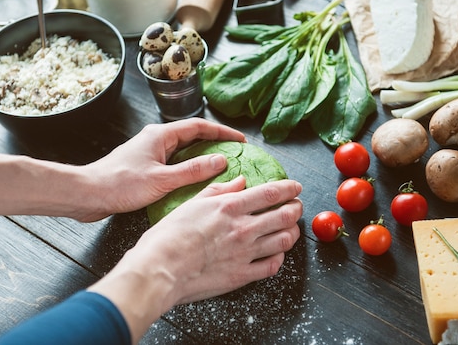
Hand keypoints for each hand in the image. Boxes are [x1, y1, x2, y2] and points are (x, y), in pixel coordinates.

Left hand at [80, 118, 245, 220]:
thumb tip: (220, 161)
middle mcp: (156, 139)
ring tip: (222, 168)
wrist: (88, 193)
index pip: (199, 127)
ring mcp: (150, 153)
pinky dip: (189, 169)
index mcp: (160, 135)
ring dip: (202, 157)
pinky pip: (174, 163)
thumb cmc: (119, 184)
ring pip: (183, 151)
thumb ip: (193, 170)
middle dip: (215, 143)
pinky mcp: (145, 166)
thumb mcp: (162, 179)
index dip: (222, 133)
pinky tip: (196, 182)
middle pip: (193, 136)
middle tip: (236, 154)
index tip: (240, 141)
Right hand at [88, 176, 302, 341]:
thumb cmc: (168, 236)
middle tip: (297, 206)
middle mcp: (243, 229)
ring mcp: (245, 253)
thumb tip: (239, 181)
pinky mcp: (242, 275)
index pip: (270, 193)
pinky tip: (277, 253)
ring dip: (292, 232)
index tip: (295, 187)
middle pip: (284, 216)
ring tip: (291, 229)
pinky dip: (280, 258)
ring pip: (284, 240)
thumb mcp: (191, 203)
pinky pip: (272, 266)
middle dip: (296, 209)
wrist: (160, 270)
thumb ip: (218, 190)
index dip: (288, 189)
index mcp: (229, 207)